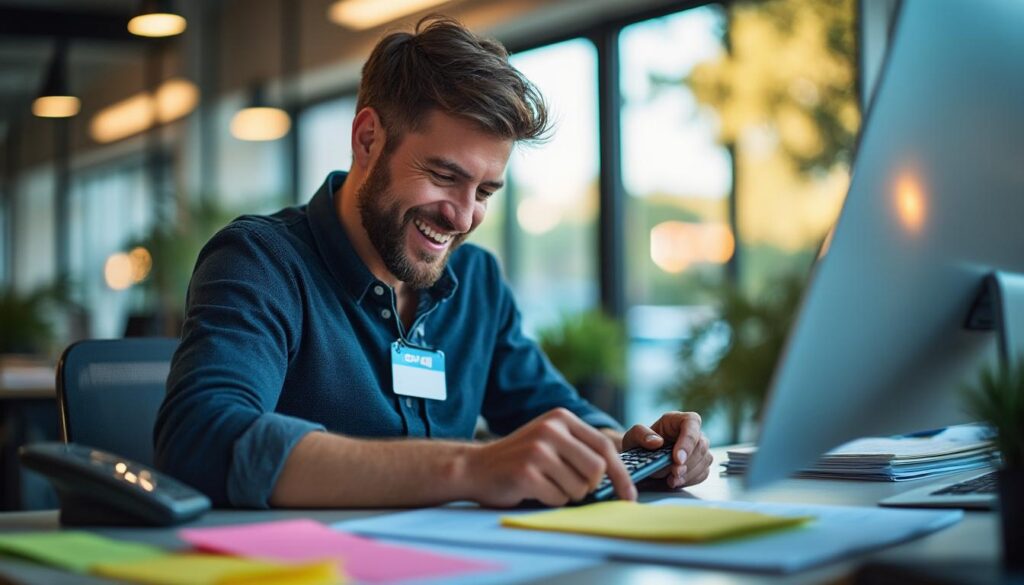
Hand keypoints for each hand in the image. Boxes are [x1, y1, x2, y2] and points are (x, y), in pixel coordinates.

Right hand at [464, 408, 635, 506]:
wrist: (475, 467)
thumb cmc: (520, 458)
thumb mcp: (550, 439)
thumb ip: (580, 448)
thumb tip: (620, 477)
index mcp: (561, 418)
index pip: (604, 447)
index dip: (621, 474)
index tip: (629, 495)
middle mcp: (550, 429)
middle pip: (596, 469)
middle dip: (589, 487)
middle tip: (570, 487)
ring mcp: (538, 450)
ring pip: (579, 488)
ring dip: (567, 494)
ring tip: (546, 484)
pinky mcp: (527, 473)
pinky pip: (558, 498)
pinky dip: (551, 500)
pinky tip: (533, 490)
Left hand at [621, 411, 711, 488]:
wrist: (641, 461)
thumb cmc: (639, 444)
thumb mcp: (632, 436)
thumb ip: (641, 434)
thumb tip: (657, 441)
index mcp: (677, 419)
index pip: (692, 423)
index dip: (688, 441)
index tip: (677, 458)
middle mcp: (691, 432)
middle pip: (701, 445)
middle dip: (688, 462)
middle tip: (673, 473)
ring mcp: (698, 449)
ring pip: (704, 460)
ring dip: (689, 473)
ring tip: (671, 479)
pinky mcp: (700, 464)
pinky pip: (703, 473)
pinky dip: (690, 480)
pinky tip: (675, 481)